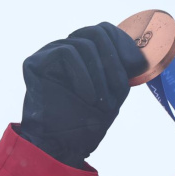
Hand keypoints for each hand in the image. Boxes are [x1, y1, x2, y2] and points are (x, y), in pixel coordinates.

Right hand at [20, 22, 146, 167]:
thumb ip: (122, 68)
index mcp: (85, 54)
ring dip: (100, 74)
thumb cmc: (87, 121)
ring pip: (84, 44)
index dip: (123, 42)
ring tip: (100, 101)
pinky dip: (82, 75)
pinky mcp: (35, 62)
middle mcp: (67, 48)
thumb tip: (139, 53)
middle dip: (114, 59)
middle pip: (97, 32)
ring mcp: (49, 53)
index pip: (106, 31)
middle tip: (118, 88)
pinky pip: (66, 52)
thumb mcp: (115, 92)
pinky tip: (87, 96)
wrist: (63, 145)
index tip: (135, 65)